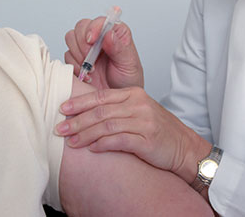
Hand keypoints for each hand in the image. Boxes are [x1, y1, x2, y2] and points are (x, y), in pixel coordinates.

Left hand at [56, 87, 210, 182]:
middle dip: (77, 120)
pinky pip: (120, 140)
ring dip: (86, 134)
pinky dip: (103, 144)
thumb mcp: (137, 112)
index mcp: (133, 94)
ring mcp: (144, 122)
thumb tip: (84, 113)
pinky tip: (92, 149)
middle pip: (101, 111)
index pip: (101, 96)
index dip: (80, 102)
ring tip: (71, 142)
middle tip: (60, 127)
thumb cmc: (158, 130)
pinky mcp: (147, 140)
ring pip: (107, 125)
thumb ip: (115, 109)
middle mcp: (138, 105)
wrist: (184, 147)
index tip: (62, 108)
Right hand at [64, 17, 143, 89]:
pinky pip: (67, 55)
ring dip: (78, 54)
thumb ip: (119, 48)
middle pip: (81, 27)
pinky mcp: (77, 59)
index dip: (94, 28)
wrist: (118, 101)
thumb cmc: (128, 80)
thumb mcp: (129, 64)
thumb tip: (109, 34)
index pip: (100, 21)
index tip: (92, 40)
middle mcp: (100, 37)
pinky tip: (87, 75)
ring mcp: (86, 47)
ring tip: (91, 69)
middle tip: (90, 58)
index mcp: (115, 33)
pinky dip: (74, 66)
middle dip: (83, 43)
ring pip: (71, 38)